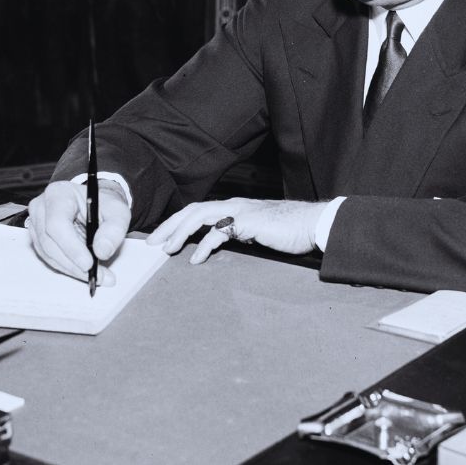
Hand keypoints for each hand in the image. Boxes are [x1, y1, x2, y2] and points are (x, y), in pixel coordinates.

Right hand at [26, 180, 130, 285]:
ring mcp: (36, 223)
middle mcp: (41, 207)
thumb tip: (102, 252)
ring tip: (97, 275)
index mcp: (58, 193)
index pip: (57, 223)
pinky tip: (84, 271)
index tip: (88, 264)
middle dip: (73, 263)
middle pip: (49, 242)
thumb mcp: (118, 211)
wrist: (95, 204)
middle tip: (98, 276)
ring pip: (48, 253)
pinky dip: (67, 267)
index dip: (71, 246)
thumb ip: (114, 229)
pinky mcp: (38, 237)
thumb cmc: (104, 205)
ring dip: (71, 268)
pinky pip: (49, 257)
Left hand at [146, 198, 322, 263]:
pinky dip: (205, 245)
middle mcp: (233, 205)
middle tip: (153, 243)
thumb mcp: (256, 232)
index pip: (198, 210)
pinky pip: (219, 232)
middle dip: (170, 226)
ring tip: (168, 250)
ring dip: (181, 233)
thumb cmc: (288, 229)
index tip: (162, 238)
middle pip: (192, 210)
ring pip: (200, 216)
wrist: (312, 223)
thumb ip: (238, 234)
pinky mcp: (248, 222)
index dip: (177, 223)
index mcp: (233, 207)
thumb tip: (219, 244)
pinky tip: (196, 259)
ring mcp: (240, 212)